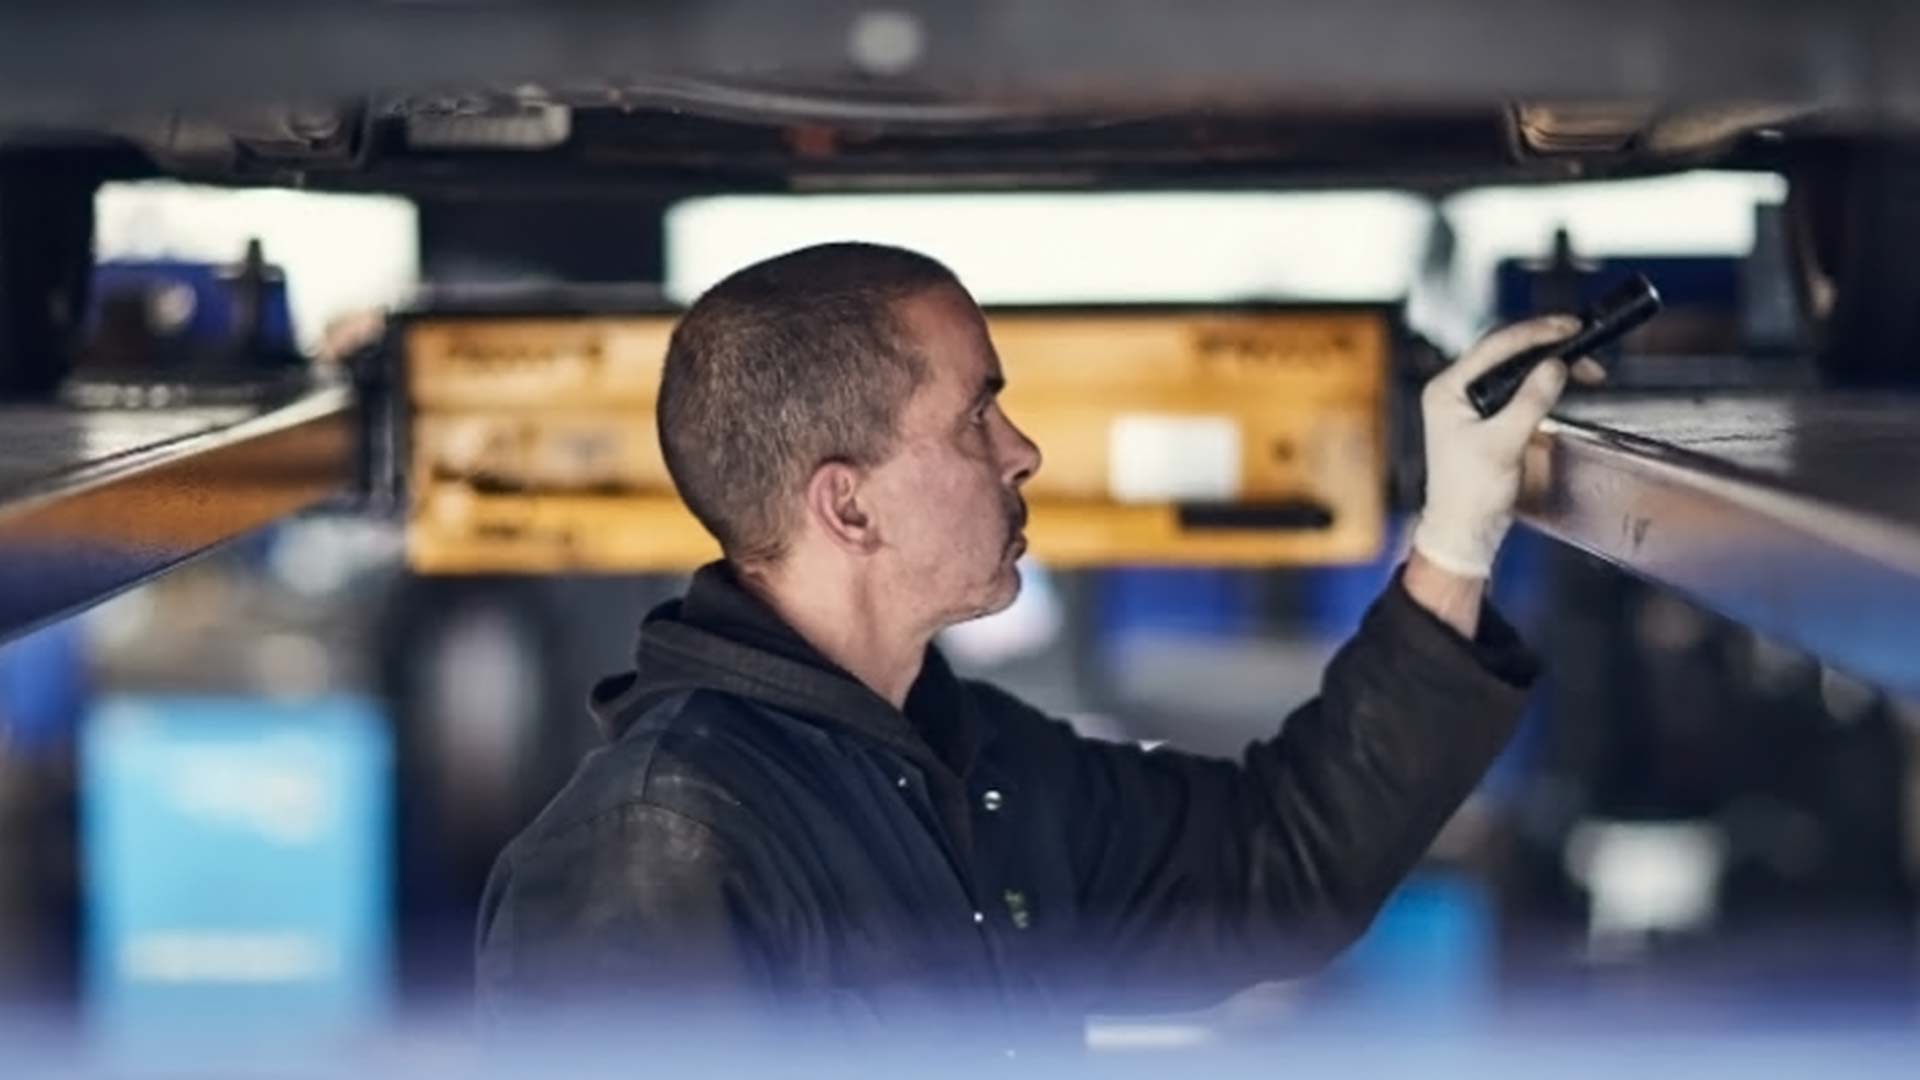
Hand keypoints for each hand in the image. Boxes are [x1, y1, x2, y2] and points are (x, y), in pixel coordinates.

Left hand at [1411, 316, 1605, 578]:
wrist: (1464, 532)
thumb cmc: (1470, 494)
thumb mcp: (1503, 444)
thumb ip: (1530, 402)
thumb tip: (1555, 367)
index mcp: (1446, 389)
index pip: (1495, 346)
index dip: (1536, 333)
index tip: (1571, 326)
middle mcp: (1454, 390)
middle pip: (1505, 352)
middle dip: (1547, 346)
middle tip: (1585, 342)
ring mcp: (1469, 404)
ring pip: (1515, 369)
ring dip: (1550, 365)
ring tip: (1586, 370)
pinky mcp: (1485, 418)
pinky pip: (1517, 389)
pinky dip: (1543, 384)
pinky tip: (1565, 384)